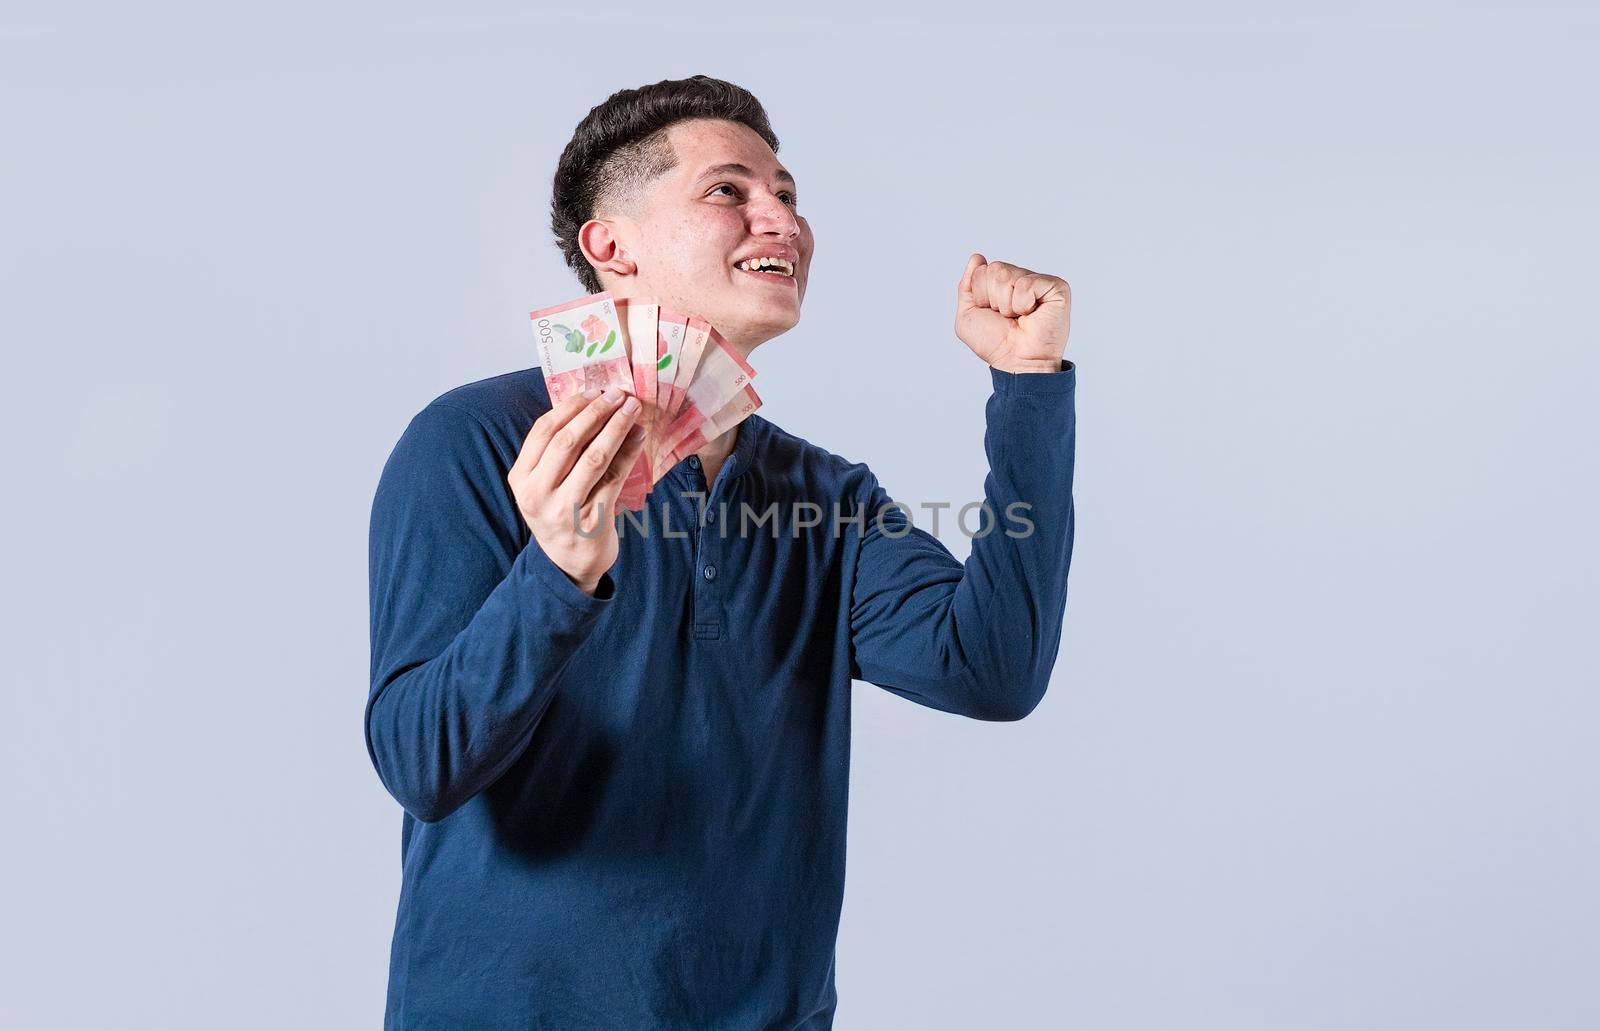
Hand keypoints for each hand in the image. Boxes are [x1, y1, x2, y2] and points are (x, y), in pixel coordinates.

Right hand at [507, 387, 646, 595]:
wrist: (568, 565)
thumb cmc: (559, 514)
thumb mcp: (544, 485)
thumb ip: (556, 452)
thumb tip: (592, 404)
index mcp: (521, 478)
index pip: (543, 431)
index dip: (570, 407)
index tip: (593, 391)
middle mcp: (538, 493)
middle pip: (568, 441)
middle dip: (596, 412)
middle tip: (618, 394)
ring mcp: (565, 508)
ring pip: (593, 457)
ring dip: (616, 427)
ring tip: (632, 409)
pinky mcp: (593, 519)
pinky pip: (614, 477)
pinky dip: (628, 452)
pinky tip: (638, 436)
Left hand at [955, 253, 1071, 373]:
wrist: (1016, 362)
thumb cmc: (996, 344)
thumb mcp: (968, 315)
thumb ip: (967, 285)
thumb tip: (977, 257)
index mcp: (1003, 284)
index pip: (982, 271)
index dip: (981, 296)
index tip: (993, 314)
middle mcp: (1021, 279)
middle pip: (994, 269)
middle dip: (993, 299)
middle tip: (1008, 317)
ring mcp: (1039, 282)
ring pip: (1008, 275)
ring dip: (1007, 304)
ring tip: (1019, 317)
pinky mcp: (1056, 287)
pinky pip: (1027, 283)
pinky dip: (1023, 304)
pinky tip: (1032, 314)